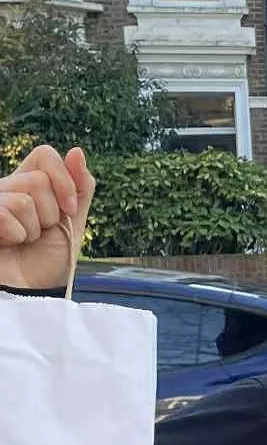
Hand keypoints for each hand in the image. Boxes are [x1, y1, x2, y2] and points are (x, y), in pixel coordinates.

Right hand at [0, 146, 93, 291]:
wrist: (32, 293)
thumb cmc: (48, 260)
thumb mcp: (73, 221)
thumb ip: (80, 187)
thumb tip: (76, 151)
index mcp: (28, 184)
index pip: (45, 154)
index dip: (64, 179)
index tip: (70, 209)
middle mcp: (6, 188)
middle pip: (38, 179)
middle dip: (50, 213)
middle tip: (40, 232)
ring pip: (23, 199)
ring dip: (32, 228)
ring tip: (23, 241)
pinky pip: (5, 213)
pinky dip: (16, 236)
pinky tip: (8, 244)